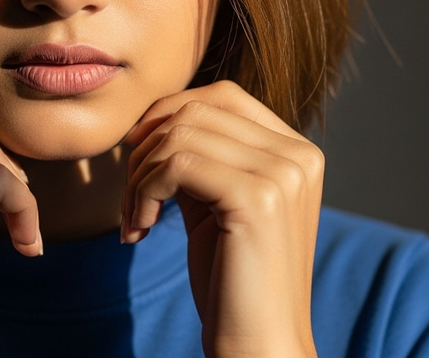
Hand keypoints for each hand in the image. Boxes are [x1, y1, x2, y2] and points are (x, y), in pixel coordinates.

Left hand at [122, 81, 322, 357]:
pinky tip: (141, 226)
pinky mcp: (258, 198)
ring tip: (134, 214)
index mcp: (295, 150)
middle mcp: (297, 154)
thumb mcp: (216, 199)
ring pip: (179, 134)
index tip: (140, 154)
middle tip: (130, 191)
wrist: (258, 346)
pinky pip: (176, 163)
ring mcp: (282, 174)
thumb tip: (151, 117)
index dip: (169, 113)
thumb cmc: (231, 276)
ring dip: (140, 173)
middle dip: (147, 144)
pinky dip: (144, 190)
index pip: (222, 96)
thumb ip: (201, 152)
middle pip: (196, 109)